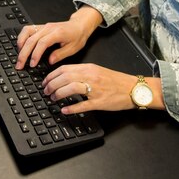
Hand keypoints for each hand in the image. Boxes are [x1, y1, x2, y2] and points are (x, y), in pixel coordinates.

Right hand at [15, 5, 101, 69]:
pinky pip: (27, 30)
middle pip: (31, 39)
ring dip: (20, 45)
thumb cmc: (77, 36)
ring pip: (27, 32)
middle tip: (20, 65)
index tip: (32, 64)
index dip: (35, 54)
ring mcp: (43, 26)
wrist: (79, 25)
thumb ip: (60, 54)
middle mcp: (48, 28)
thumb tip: (49, 61)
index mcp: (57, 33)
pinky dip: (22, 38)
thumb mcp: (73, 48)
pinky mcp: (40, 27)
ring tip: (19, 56)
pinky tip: (21, 47)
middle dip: (24, 53)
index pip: (42, 43)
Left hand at [42, 64, 157, 112]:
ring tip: (53, 99)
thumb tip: (65, 76)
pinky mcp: (100, 102)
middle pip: (65, 77)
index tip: (45, 81)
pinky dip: (72, 108)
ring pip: (71, 88)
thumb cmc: (115, 81)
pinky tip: (65, 110)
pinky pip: (83, 105)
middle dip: (52, 85)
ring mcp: (95, 89)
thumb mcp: (97, 71)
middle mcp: (91, 76)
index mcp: (89, 68)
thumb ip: (82, 72)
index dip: (52, 76)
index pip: (64, 69)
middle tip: (46, 91)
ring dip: (58, 94)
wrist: (133, 88)